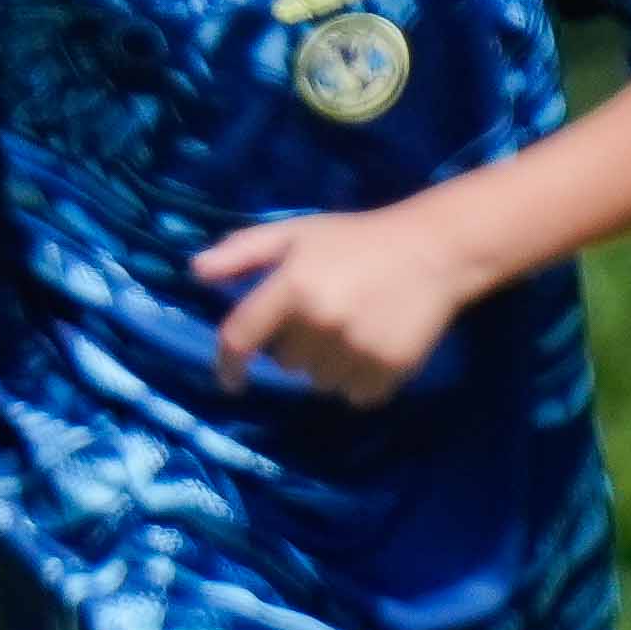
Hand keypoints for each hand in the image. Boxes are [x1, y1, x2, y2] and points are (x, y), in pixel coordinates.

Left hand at [193, 201, 481, 406]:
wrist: (435, 250)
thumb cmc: (357, 239)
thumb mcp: (296, 233)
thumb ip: (243, 252)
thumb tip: (195, 272)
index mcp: (292, 287)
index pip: (240, 338)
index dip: (227, 364)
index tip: (230, 379)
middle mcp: (321, 322)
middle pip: (284, 363)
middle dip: (295, 345)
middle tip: (324, 314)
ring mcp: (356, 348)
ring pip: (318, 382)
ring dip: (326, 364)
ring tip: (350, 329)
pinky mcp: (389, 368)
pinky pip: (355, 395)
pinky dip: (359, 381)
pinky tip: (372, 346)